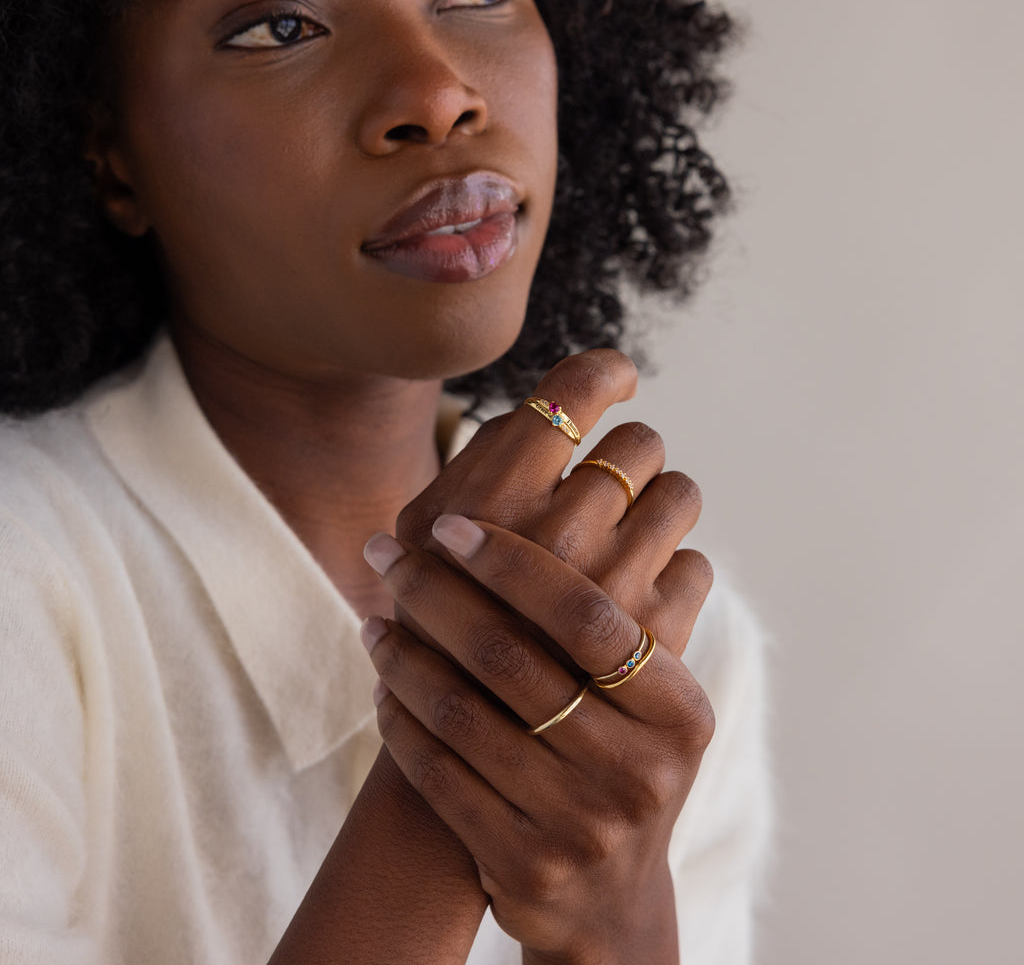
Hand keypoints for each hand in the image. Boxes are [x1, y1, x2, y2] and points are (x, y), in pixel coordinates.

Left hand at [362, 516, 713, 963]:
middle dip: (434, 592)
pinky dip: (399, 719)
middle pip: (511, 657)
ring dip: (404, 654)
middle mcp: (637, 767)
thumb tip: (558, 501)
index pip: (585, 613)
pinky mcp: (523, 863)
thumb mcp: (649, 702)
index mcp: (677, 709)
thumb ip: (618, 620)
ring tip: (374, 615)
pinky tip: (381, 683)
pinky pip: (437, 774)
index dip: (511, 562)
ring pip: (462, 712)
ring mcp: (580, 823)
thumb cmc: (621, 763)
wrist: (611, 900)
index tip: (449, 525)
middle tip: (385, 553)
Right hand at [397, 348, 707, 656]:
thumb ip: (481, 467)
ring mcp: (614, 587)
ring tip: (635, 531)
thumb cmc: (437, 630)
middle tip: (612, 482)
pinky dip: (673, 571)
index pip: (576, 389)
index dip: (605, 373)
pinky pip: (697, 563)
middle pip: (640, 442)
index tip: (615, 380)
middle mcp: (559, 533)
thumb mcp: (426, 540)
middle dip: (630, 455)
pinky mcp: (657, 639)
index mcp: (493, 499)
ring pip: (682, 493)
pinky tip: (639, 596)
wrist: (470, 756)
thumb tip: (544, 407)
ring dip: (662, 503)